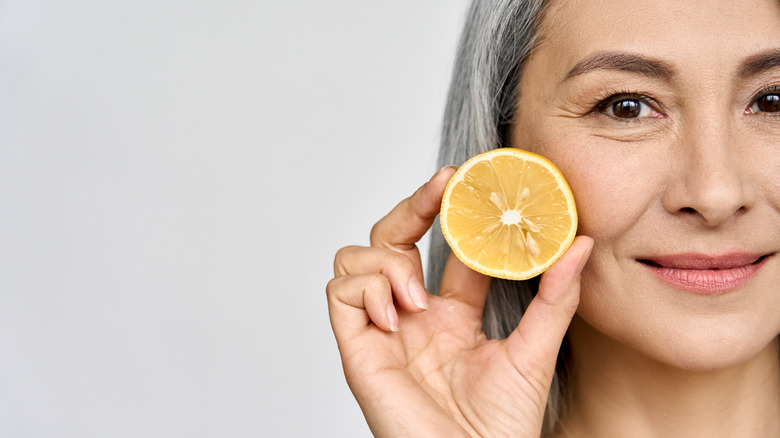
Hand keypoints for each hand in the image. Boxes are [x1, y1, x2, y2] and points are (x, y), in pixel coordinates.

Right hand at [327, 166, 592, 436]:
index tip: (465, 178)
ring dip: (388, 261)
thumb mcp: (534, 351)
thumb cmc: (501, 427)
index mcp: (451, 313)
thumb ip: (555, 298)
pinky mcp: (358, 348)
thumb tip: (580, 243)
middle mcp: (412, 315)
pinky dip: (365, 289)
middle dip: (412, 206)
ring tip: (416, 295)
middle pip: (392, 238)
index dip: (449, 209)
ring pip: (356, 259)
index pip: (442, 246)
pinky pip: (340, 294)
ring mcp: (382, 329)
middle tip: (440, 186)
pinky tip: (396, 314)